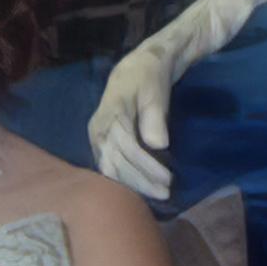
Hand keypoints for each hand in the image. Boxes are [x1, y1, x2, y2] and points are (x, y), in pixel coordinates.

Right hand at [89, 36, 183, 201]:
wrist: (134, 70)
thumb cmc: (147, 78)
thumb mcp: (154, 91)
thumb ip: (154, 117)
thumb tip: (158, 145)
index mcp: (110, 115)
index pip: (127, 147)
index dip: (147, 166)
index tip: (168, 180)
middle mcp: (99, 130)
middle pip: (116, 163)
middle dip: (140, 181)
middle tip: (165, 194)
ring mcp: (98, 139)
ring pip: (111, 169)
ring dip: (132, 185)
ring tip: (157, 194)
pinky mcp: (101, 145)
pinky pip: (110, 167)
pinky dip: (125, 180)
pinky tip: (141, 188)